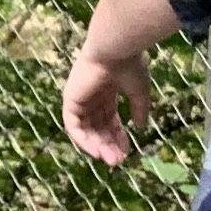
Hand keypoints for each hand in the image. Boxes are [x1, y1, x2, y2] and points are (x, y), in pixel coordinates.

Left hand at [61, 36, 152, 165]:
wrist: (116, 49)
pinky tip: (97, 152)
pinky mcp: (70, 100)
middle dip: (108, 145)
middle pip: (97, 127)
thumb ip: (139, 109)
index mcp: (107, 90)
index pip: (110, 119)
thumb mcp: (139, 92)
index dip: (118, 137)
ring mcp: (79, 98)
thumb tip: (141, 128)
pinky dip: (83, 140)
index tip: (128, 152)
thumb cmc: (129, 65)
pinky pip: (73, 126)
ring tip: (111, 160)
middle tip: (118, 162)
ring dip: (97, 146)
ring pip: (86, 130)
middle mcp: (92, 95)